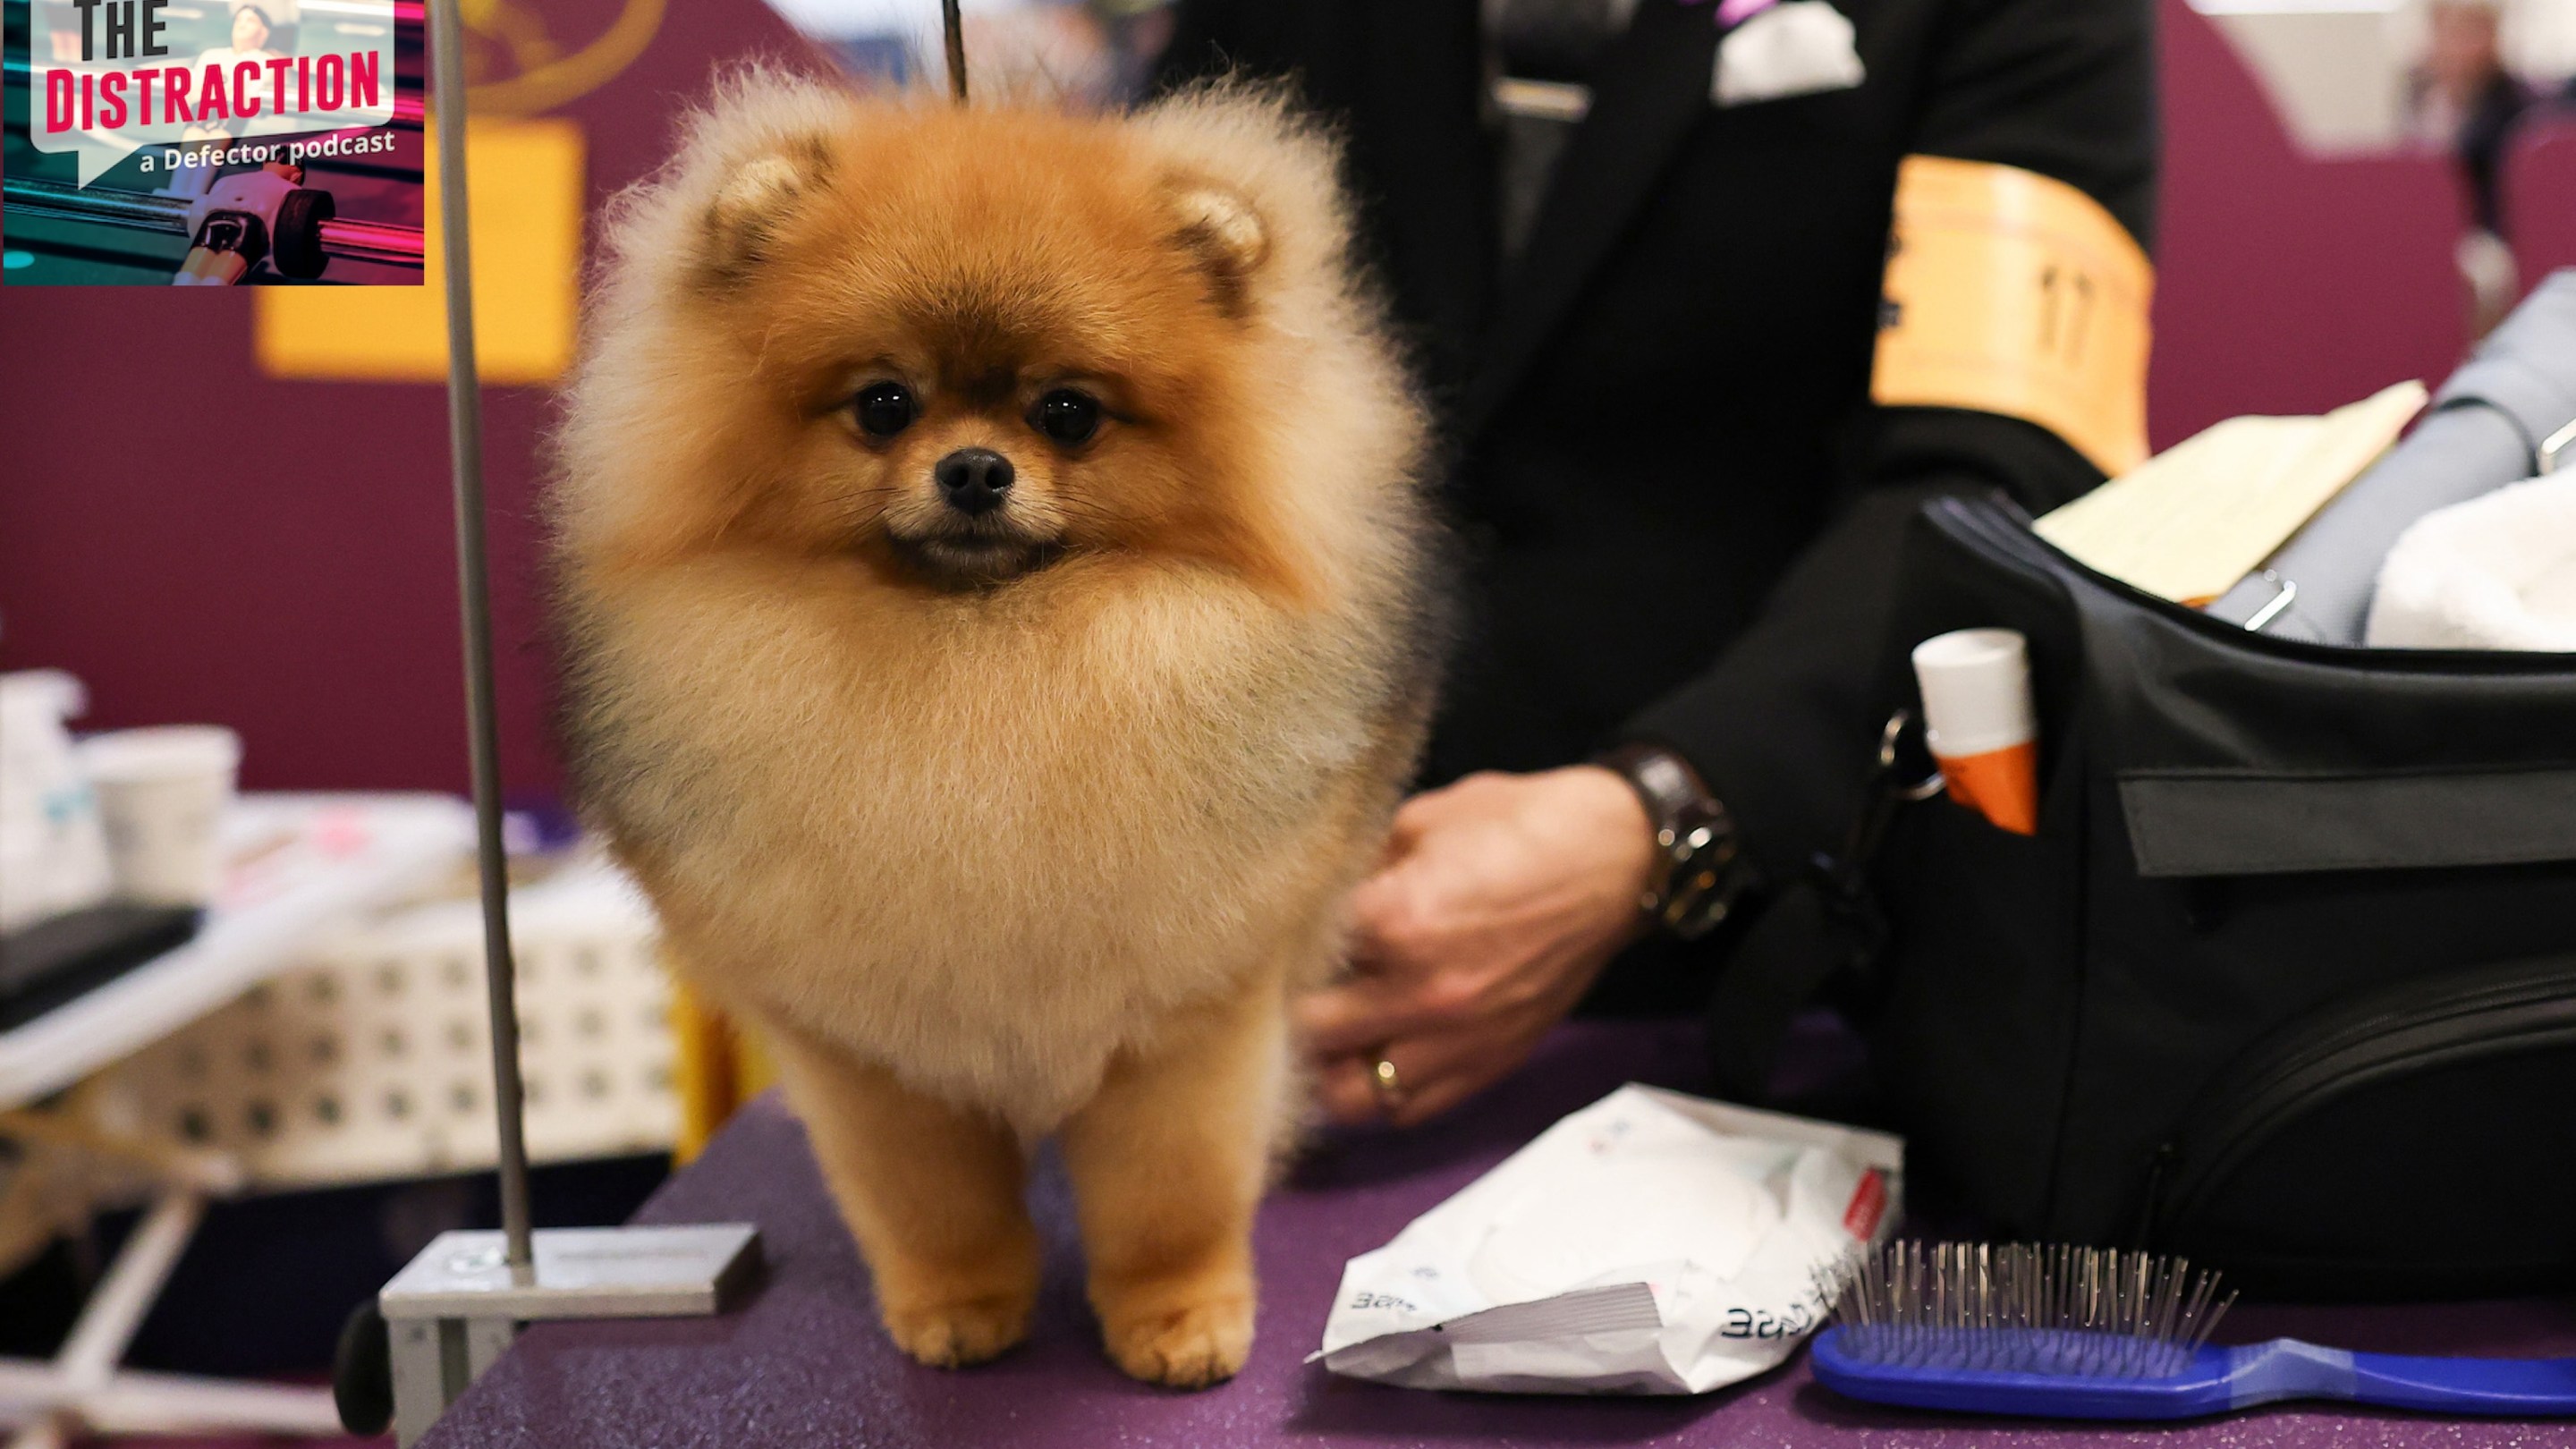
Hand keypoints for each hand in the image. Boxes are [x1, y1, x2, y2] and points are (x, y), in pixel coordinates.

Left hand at [1303, 766, 1659, 1125]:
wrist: (1616, 858)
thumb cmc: (1522, 826)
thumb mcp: (1423, 819)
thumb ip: (1360, 864)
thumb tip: (1312, 891)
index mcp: (1397, 921)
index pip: (1296, 954)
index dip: (1277, 941)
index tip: (1269, 933)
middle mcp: (1421, 994)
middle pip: (1308, 1029)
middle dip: (1289, 1004)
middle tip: (1283, 984)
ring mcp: (1457, 1039)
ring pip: (1349, 1093)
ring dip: (1325, 1065)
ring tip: (1320, 1035)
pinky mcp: (1489, 1062)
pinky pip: (1409, 1110)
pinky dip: (1379, 1094)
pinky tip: (1369, 1060)